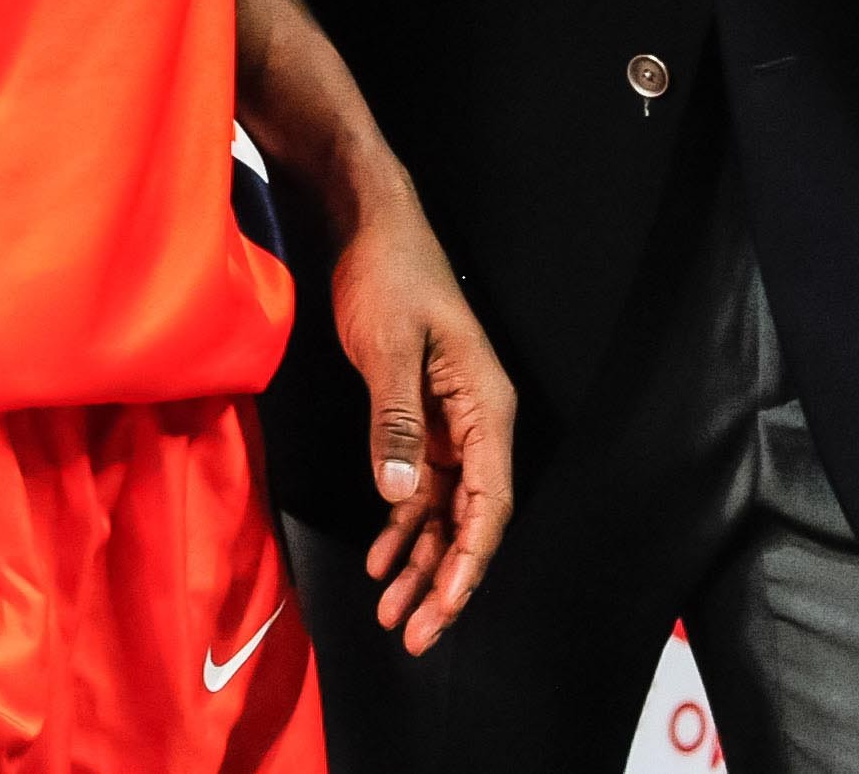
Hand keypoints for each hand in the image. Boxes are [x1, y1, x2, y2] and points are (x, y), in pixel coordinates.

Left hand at [330, 190, 517, 654]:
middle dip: (443, 581)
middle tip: (414, 635)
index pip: (489, 504)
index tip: (443, 607)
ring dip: (419, 562)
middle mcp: (477, 423)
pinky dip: (401, 524)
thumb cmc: (387, 273)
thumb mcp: (388, 346)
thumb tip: (402, 494)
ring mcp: (450, 423)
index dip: (469, 562)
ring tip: (392, 613)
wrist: (369, 223)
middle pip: (471, 520)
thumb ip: (397, 421)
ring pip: (443, 512)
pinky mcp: (421, 417)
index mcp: (486, 408)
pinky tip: (381, 557)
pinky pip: (419, 486)